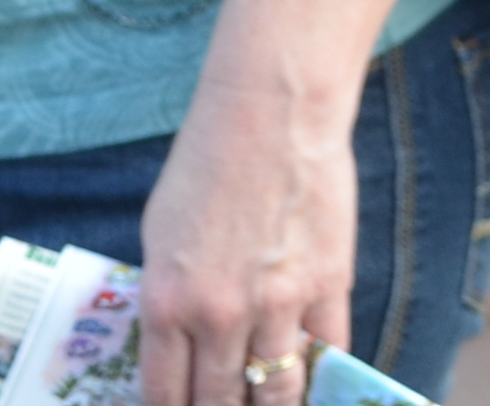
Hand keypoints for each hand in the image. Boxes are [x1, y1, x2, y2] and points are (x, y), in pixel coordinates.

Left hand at [134, 73, 358, 405]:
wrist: (272, 113)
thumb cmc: (207, 163)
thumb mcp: (160, 237)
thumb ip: (170, 299)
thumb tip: (180, 346)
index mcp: (166, 305)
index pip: (166, 397)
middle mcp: (218, 317)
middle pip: (220, 402)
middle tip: (230, 404)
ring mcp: (277, 305)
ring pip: (277, 391)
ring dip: (273, 403)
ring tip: (271, 400)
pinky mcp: (328, 285)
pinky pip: (329, 353)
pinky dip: (322, 372)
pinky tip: (316, 376)